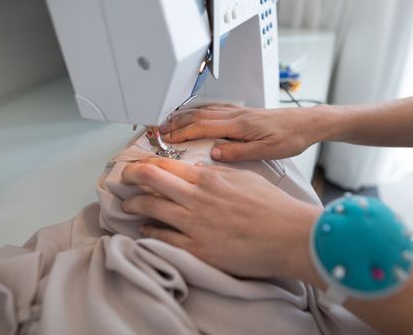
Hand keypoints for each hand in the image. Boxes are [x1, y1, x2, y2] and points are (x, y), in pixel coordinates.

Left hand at [121, 157, 321, 279]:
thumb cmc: (272, 206)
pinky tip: (145, 231)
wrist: (288, 235)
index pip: (165, 165)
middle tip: (123, 180)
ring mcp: (193, 224)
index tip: (136, 166)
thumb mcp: (245, 178)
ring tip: (128, 206)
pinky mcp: (196, 249)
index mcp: (208, 178)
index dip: (145, 163)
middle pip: (150, 181)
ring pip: (150, 209)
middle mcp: (196, 197)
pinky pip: (161, 239)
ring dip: (134, 206)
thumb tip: (197, 171)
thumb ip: (218, 173)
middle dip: (131, 177)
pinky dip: (149, 232)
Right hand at [160, 104, 319, 161]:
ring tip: (168, 123)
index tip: (164, 139)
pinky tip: (195, 115)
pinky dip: (198, 111)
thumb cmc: (290, 137)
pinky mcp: (243, 112)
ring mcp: (239, 112)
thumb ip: (239, 152)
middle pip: (197, 116)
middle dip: (175, 123)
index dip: (180, 133)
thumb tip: (213, 152)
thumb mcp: (266, 151)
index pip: (201, 127)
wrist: (307, 123)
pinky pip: (214, 109)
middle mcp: (236, 115)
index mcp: (239, 125)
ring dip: (184, 117)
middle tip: (157, 131)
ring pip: (204, 111)